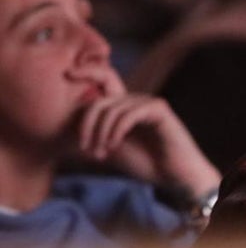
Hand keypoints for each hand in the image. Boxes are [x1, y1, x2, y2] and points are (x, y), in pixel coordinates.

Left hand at [73, 67, 219, 199]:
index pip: (104, 81)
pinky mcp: (159, 110)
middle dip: (88, 125)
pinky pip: (129, 114)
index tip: (67, 73)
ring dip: (101, 133)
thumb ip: (94, 135)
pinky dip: (117, 131)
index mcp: (125, 107)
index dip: (87, 71)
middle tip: (87, 149)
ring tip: (102, 154)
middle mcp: (136, 101)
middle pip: (100, 101)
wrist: (176, 176)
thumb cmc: (148, 164)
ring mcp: (148, 104)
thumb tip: (66, 128)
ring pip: (112, 109)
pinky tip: (114, 145)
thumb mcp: (111, 149)